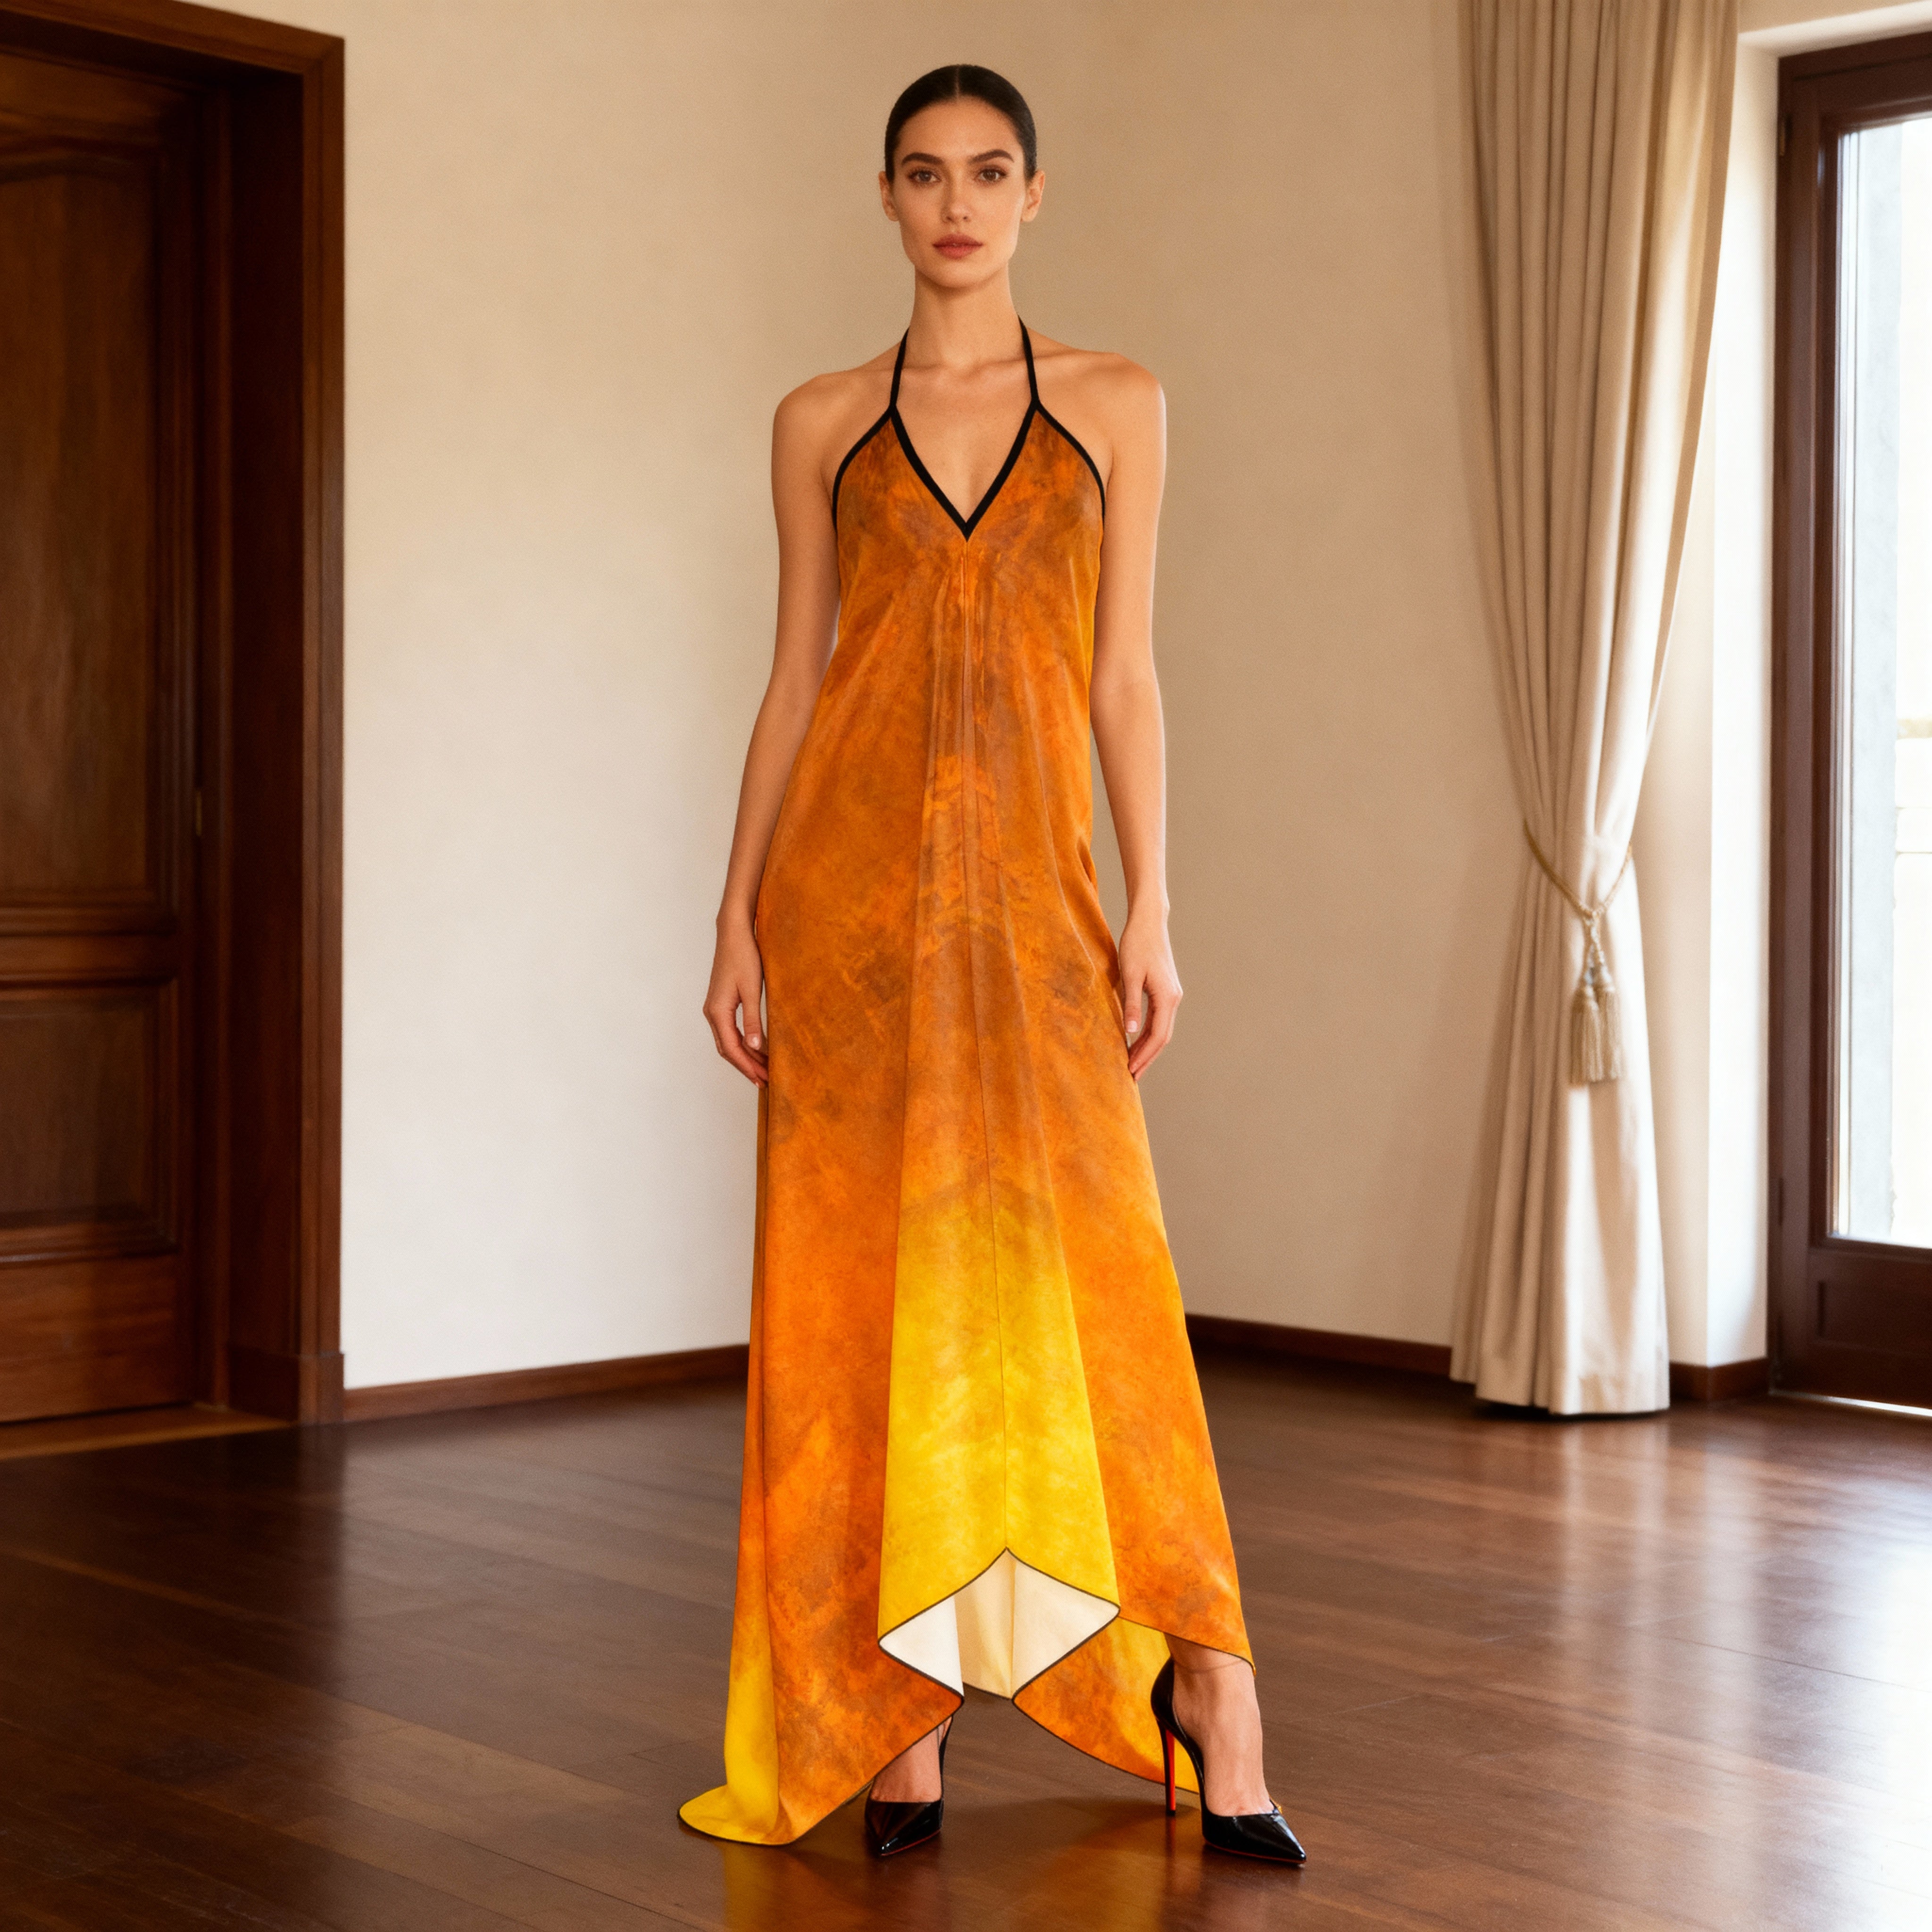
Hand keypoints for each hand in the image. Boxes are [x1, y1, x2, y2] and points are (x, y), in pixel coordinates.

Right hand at [704, 916, 768, 1084]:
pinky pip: (729, 1031)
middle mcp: (712, 1013)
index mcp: (718, 1012)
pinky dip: (742, 1043)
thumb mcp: (752, 990)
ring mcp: (714, 1008)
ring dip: (744, 1056)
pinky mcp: (721, 1003)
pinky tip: (755, 1048)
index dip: (747, 1067)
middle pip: (727, 1049)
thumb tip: (755, 1048)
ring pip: (727, 1041)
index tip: (762, 1079)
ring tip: (762, 1069)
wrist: (734, 934)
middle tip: (765, 1081)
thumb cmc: (744, 957)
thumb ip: (753, 1020)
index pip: (732, 1049)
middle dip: (746, 1066)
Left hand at [1119, 909, 1180, 1080]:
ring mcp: (1171, 994)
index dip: (1144, 1055)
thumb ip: (1131, 1004)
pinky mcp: (1165, 990)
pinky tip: (1136, 1041)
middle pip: (1162, 1037)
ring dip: (1147, 1047)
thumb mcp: (1130, 975)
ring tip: (1133, 1063)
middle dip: (1147, 1058)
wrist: (1148, 922)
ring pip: (1161, 1029)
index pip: (1158, 1036)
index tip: (1130, 1070)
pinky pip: (1158, 1018)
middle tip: (1131, 1076)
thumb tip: (1129, 1032)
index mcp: (1167, 997)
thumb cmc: (1137, 944)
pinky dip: (1147, 1033)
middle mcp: (1173, 998)